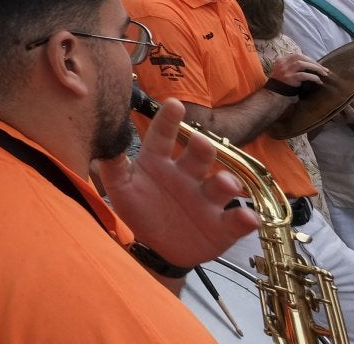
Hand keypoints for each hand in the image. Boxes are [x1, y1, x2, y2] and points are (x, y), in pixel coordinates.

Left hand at [96, 96, 257, 268]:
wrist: (156, 250)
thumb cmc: (139, 210)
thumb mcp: (121, 189)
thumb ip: (113, 167)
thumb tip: (105, 146)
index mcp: (160, 163)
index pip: (162, 137)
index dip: (167, 120)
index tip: (173, 104)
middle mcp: (187, 175)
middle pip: (198, 155)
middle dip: (201, 147)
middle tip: (200, 142)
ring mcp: (206, 199)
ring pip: (221, 185)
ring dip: (226, 182)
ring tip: (225, 183)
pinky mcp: (222, 225)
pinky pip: (236, 221)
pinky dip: (245, 219)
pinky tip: (249, 218)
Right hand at [268, 51, 326, 90]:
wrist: (274, 93)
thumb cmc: (283, 82)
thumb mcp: (285, 70)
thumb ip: (293, 65)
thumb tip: (311, 64)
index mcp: (282, 59)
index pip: (298, 55)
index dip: (309, 59)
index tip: (318, 65)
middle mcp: (283, 63)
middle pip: (301, 57)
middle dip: (314, 63)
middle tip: (325, 69)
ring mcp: (285, 70)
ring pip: (302, 64)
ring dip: (315, 68)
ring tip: (324, 73)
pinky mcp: (289, 78)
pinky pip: (303, 75)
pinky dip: (313, 77)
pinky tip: (318, 81)